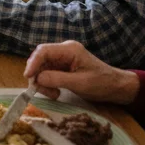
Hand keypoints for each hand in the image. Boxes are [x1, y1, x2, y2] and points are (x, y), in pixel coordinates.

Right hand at [23, 41, 139, 104]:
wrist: (117, 87)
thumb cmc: (101, 83)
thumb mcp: (79, 83)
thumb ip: (56, 79)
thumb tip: (37, 78)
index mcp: (69, 50)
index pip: (43, 51)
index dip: (33, 63)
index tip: (28, 77)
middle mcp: (64, 51)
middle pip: (40, 59)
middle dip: (38, 75)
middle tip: (42, 91)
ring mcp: (63, 59)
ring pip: (42, 67)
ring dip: (43, 82)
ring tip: (53, 94)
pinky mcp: (63, 67)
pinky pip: (48, 73)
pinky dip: (48, 83)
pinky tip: (56, 92)